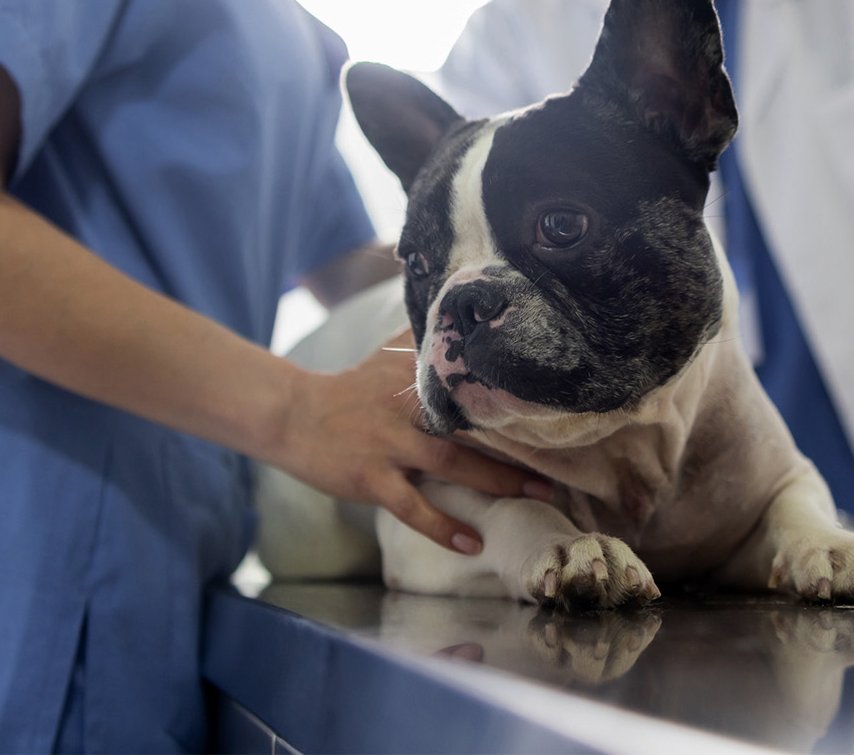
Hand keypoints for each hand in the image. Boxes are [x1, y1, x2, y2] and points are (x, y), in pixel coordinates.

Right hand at [269, 334, 552, 553]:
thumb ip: (423, 341)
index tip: (552, 405)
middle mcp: (406, 407)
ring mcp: (388, 443)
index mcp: (414, 376)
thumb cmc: (348, 389)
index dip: (511, 394)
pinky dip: (444, 527)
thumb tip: (457, 310)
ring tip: (536, 495)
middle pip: (471, 424)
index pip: (470, 380)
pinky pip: (413, 507)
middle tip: (561, 462)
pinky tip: (473, 543)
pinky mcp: (371, 478)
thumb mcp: (386, 356)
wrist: (293, 415)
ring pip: (451, 463)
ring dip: (496, 481)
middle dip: (518, 443)